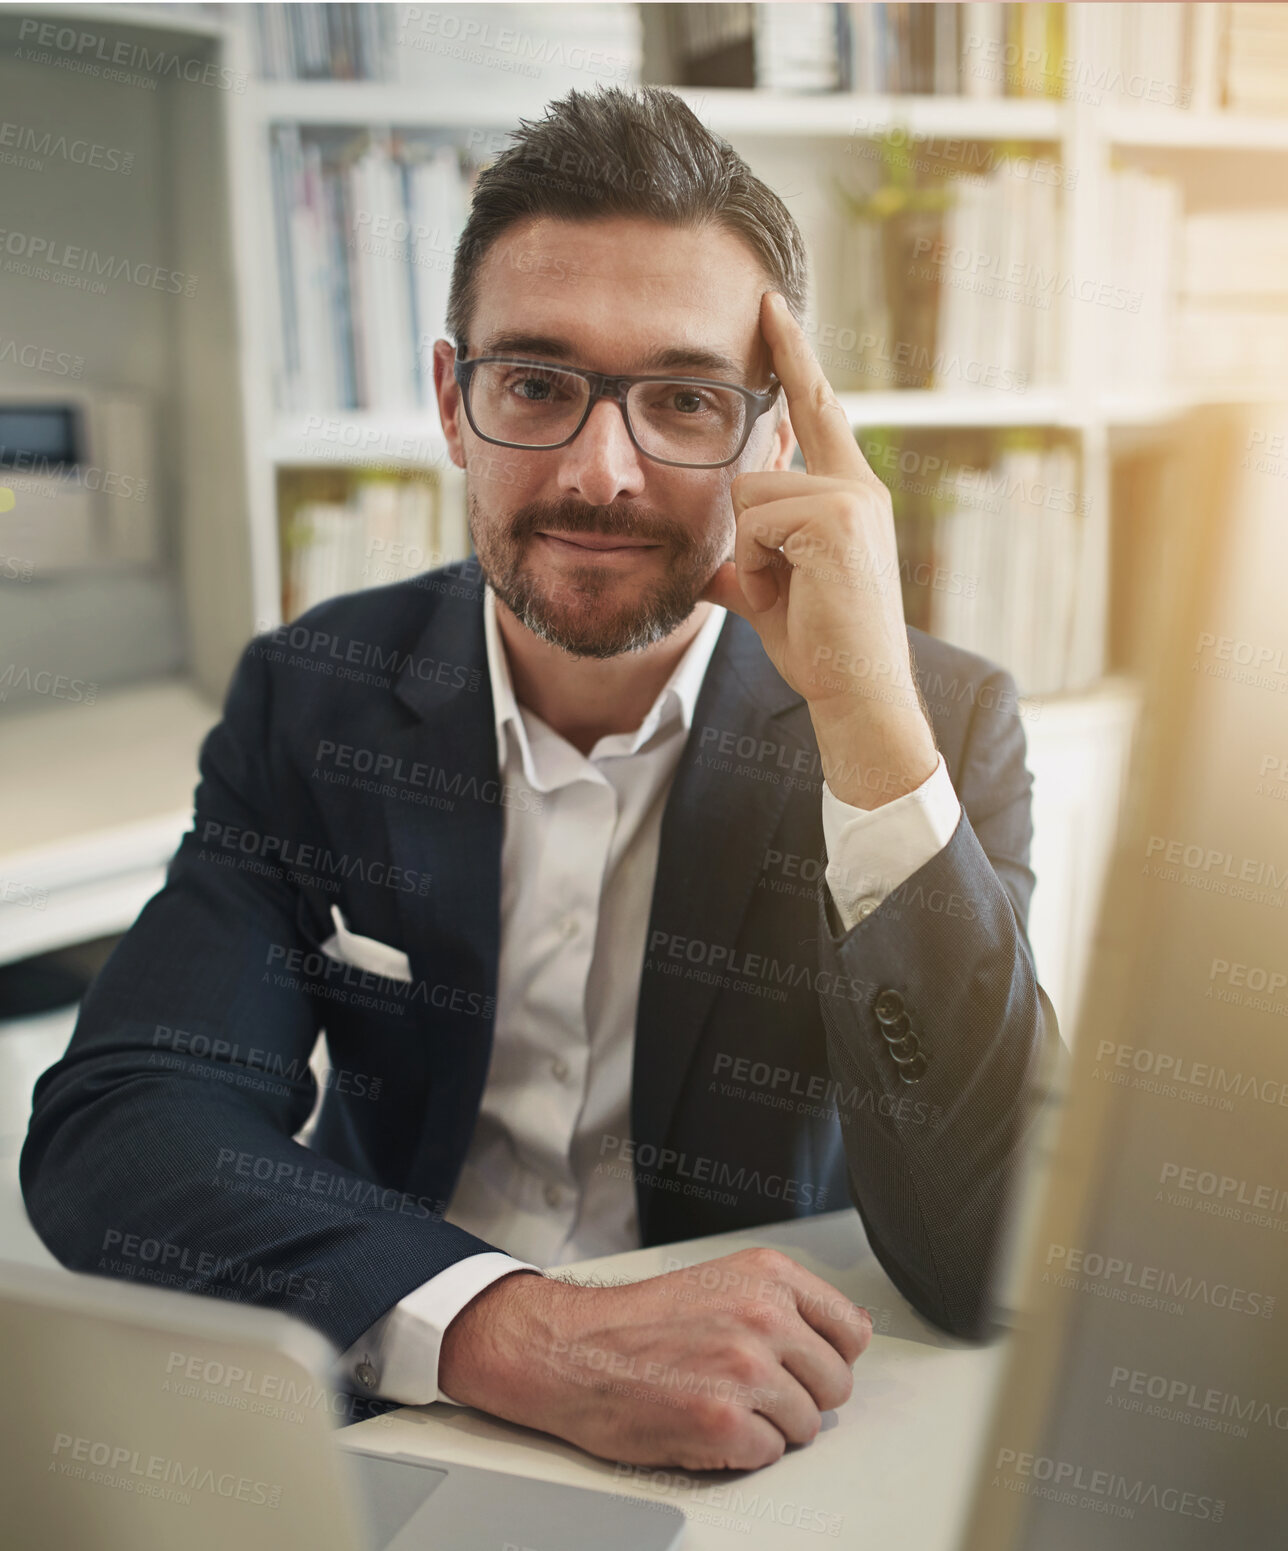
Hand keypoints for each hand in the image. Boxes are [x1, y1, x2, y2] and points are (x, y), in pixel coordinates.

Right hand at [436, 1247, 871, 1470]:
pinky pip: (769, 1455)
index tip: (804, 1362)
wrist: (571, 1349)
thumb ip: (787, 1303)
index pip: (853, 1329)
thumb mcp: (724, 1282)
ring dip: (768, 1425)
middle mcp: (764, 1316)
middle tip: (749, 1386)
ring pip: (805, 1425)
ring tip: (719, 1400)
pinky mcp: (725, 1423)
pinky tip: (704, 1423)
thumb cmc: (639, 1321)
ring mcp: (746, 1371)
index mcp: (768, 1275)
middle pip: (835, 1384)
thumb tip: (853, 1331)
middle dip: (799, 1394)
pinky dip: (739, 1452)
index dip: (829, 1355)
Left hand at [701, 291, 937, 807]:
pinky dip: (754, 568)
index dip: (792, 355)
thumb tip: (703, 563)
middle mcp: (857, 485)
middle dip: (749, 537)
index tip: (769, 303)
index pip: (815, 407)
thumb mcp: (771, 595)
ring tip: (790, 594)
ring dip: (750, 557)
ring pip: (748, 497)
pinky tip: (790, 594)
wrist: (859, 692)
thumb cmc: (821, 648)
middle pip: (758, 467)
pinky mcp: (837, 518)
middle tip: (791, 587)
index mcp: (849, 492)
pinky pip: (754, 523)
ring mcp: (851, 497)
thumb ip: (744, 562)